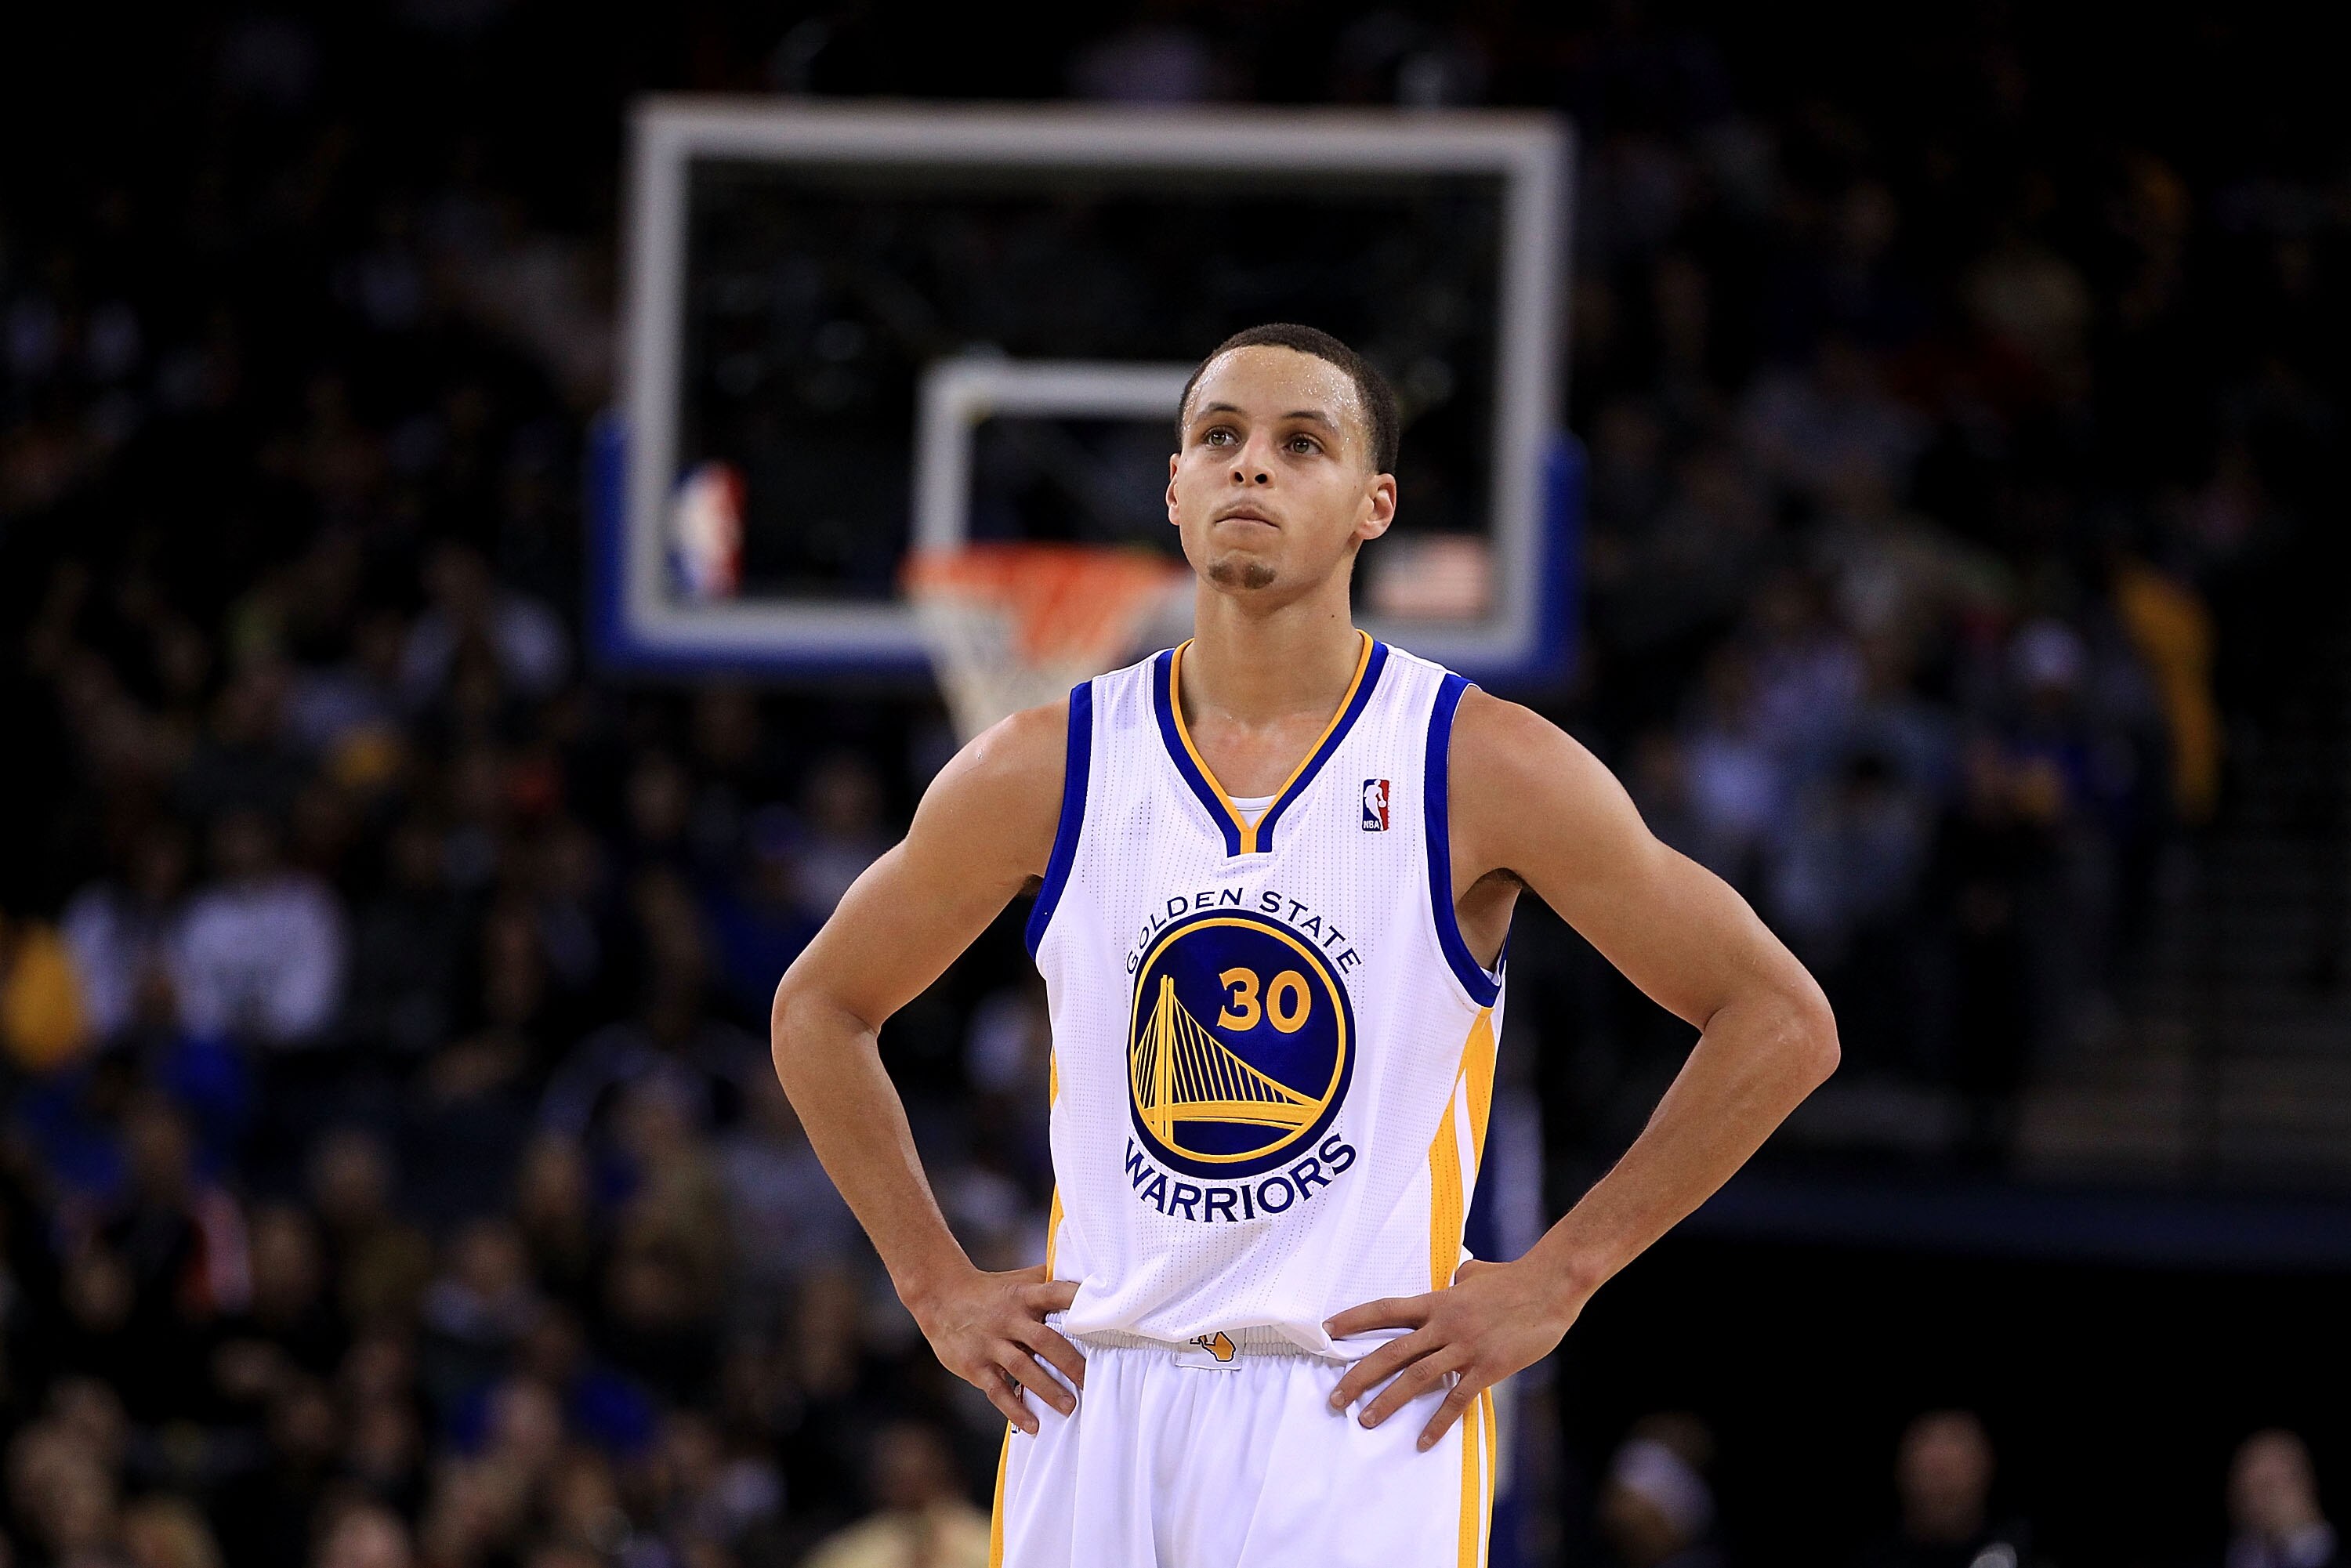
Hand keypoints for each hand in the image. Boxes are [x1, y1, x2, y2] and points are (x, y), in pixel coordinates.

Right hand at [906, 1262, 1084, 1434]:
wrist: (940, 1297)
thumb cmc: (990, 1290)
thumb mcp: (1017, 1279)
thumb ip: (1048, 1279)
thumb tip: (1088, 1275)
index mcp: (1024, 1295)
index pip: (1055, 1293)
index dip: (1078, 1301)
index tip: (1103, 1315)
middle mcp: (1009, 1318)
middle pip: (1044, 1340)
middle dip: (1070, 1362)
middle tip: (1092, 1381)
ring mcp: (990, 1343)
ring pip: (1022, 1368)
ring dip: (1047, 1389)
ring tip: (1070, 1407)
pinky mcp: (975, 1365)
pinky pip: (997, 1390)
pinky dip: (1014, 1409)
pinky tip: (1032, 1425)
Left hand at [1324, 1259, 1583, 1449]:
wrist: (1550, 1286)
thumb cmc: (1514, 1279)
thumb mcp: (1475, 1274)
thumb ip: (1457, 1281)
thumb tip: (1453, 1279)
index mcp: (1437, 1301)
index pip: (1385, 1310)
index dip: (1354, 1320)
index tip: (1328, 1331)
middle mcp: (1444, 1324)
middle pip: (1391, 1351)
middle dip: (1359, 1376)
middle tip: (1334, 1398)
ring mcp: (1465, 1347)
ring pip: (1416, 1377)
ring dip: (1388, 1401)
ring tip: (1365, 1421)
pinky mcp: (1488, 1367)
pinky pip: (1457, 1399)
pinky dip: (1439, 1422)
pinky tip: (1423, 1442)